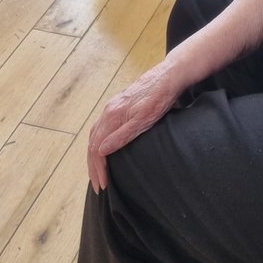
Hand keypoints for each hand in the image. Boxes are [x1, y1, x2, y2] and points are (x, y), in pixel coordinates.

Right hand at [87, 59, 180, 191]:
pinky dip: (98, 142)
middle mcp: (108, 110)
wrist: (169, 76)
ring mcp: (112, 106)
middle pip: (93, 143)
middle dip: (93, 166)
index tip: (103, 186)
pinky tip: (103, 148)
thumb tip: (101, 151)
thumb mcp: (143, 120)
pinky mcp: (119, 104)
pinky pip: (101, 127)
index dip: (98, 169)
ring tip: (97, 172)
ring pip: (95, 134)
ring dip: (94, 155)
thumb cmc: (159, 98)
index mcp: (112, 115)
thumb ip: (122, 135)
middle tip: (98, 186)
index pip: (97, 148)